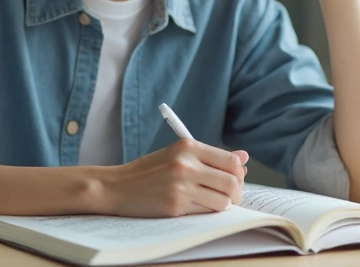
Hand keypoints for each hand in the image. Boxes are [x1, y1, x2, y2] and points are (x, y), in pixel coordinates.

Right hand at [99, 139, 248, 216]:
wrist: (116, 187)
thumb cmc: (149, 171)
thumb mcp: (177, 155)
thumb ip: (210, 157)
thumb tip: (244, 158)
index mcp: (187, 147)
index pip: (230, 161)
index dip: (238, 173)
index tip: (235, 178)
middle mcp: (186, 165)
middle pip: (231, 182)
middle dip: (236, 192)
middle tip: (231, 196)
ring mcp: (181, 186)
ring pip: (223, 201)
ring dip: (223, 205)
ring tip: (213, 202)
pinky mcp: (175, 206)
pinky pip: (206, 212)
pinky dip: (207, 212)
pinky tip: (197, 206)